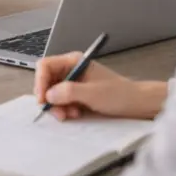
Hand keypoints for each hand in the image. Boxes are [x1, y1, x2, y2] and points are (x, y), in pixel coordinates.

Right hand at [34, 52, 162, 120]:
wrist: (136, 104)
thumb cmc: (119, 94)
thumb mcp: (92, 93)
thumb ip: (69, 92)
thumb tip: (49, 94)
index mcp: (74, 61)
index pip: (45, 66)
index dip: (40, 82)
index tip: (42, 99)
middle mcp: (71, 69)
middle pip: (47, 81)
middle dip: (49, 98)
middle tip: (57, 112)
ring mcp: (73, 82)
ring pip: (53, 93)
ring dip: (58, 106)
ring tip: (70, 114)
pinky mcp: (76, 94)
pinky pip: (62, 101)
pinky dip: (65, 109)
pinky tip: (76, 114)